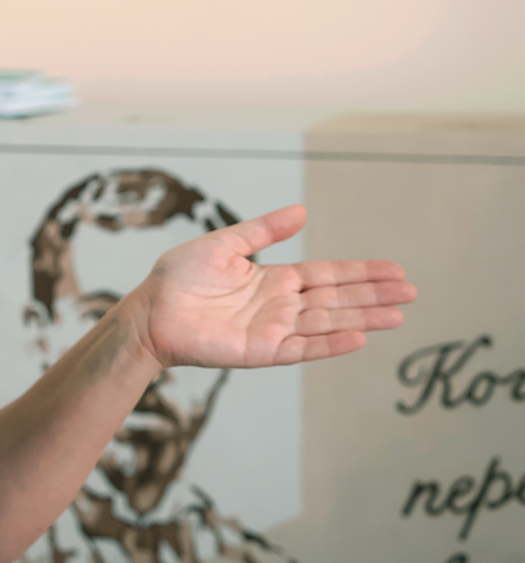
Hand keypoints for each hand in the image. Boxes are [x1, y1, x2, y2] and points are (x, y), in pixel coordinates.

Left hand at [123, 204, 415, 368]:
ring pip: (327, 323)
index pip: (327, 275)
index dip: (360, 273)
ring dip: (363, 319)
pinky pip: (302, 348)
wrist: (151, 310)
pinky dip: (330, 344)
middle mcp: (279, 305)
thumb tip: (302, 211)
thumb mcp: (224, 245)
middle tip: (412, 292)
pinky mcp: (260, 351)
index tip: (395, 270)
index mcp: (273, 279)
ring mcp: (273, 329)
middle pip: (336, 299)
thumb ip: (263, 231)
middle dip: (374, 295)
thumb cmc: (180, 277)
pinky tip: (359, 337)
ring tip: (399, 315)